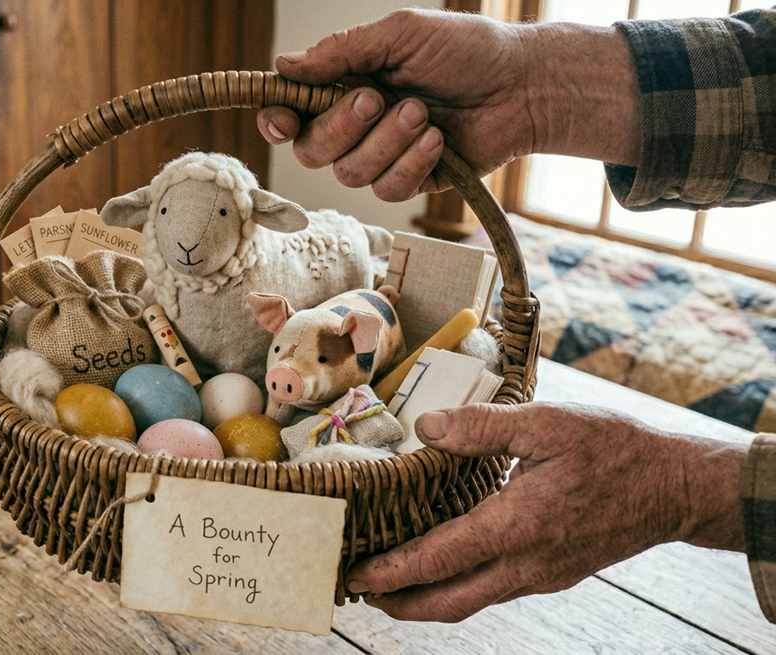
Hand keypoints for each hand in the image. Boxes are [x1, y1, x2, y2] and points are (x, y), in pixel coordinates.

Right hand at [258, 9, 640, 199]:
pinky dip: (411, 164)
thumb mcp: (400, 35)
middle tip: (378, 99)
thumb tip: (284, 65)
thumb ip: (341, 51)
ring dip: (387, 143)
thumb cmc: (466, 51)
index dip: (277, 122)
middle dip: (342, 128)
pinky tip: (438, 140)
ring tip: (423, 113)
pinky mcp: (410, 182)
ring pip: (350, 174)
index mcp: (343, 86)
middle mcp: (354, 125)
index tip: (285, 121)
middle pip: (312, 150)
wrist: (522, 85)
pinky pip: (387, 191)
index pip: (290, 113)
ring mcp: (381, 157)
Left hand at [344, 402, 745, 622]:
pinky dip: (458, 585)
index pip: (439, 559)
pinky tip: (444, 562)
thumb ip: (483, 427)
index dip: (391, 570)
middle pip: (448, 603)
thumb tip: (426, 426)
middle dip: (398, 603)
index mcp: (519, 526)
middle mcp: (527, 563)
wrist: (676, 488)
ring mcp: (541, 575)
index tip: (354, 574)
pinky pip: (494, 589)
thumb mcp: (548, 423)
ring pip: (471, 601)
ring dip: (426, 598)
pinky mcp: (553, 574)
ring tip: (389, 580)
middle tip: (358, 588)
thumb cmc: (615, 450)